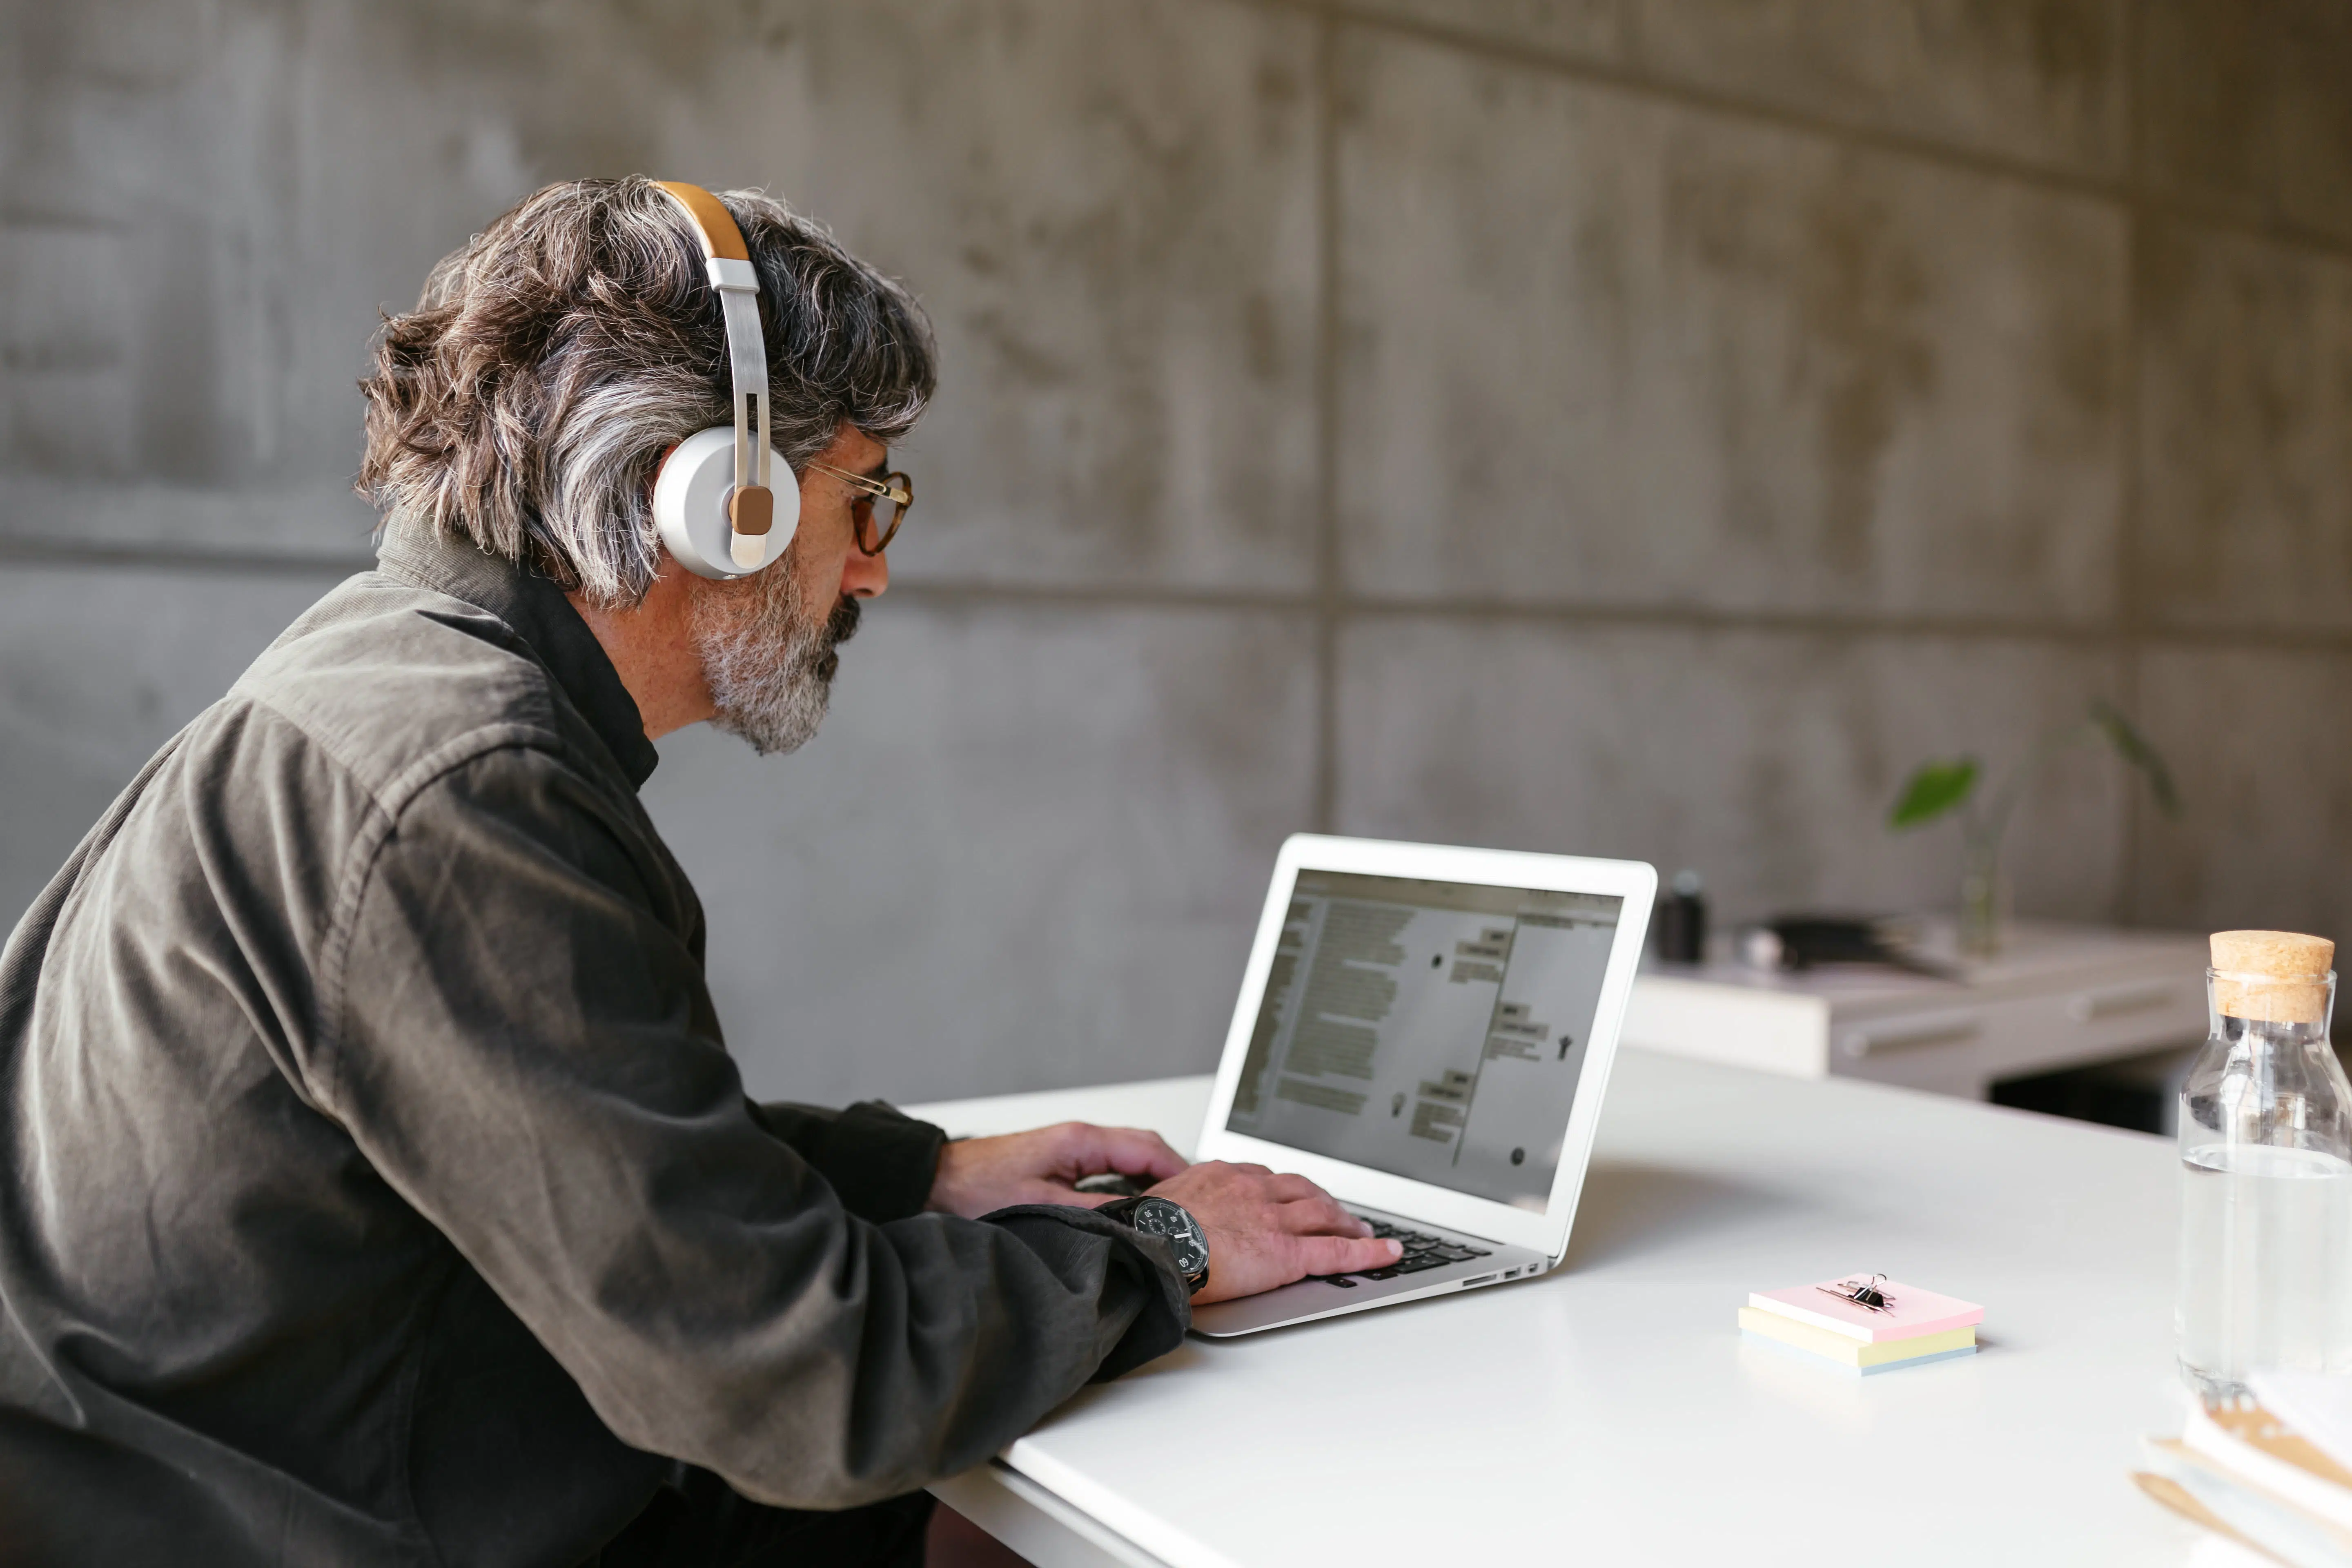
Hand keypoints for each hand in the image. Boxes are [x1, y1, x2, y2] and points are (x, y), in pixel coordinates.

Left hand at [926, 1122, 1188, 1219]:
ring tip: (1171, 1213)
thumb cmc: (978, 1188)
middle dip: (1173, 1176)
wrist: (940, 1182)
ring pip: (1128, 1162)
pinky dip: (1129, 1189)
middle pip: (1144, 1151)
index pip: (1147, 1148)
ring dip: (1151, 1184)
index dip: (1180, 1171)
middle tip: (1194, 1208)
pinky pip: (1110, 1172)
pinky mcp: (1063, 1166)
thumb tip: (1138, 1221)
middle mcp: (1081, 1140)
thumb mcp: (1043, 1204)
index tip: (1200, 1196)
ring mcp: (1073, 1152)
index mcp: (1081, 1140)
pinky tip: (1134, 1213)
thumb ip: (1095, 1211)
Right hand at [1142, 1162, 1401, 1303]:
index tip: (1293, 1194)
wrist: (1149, 1248)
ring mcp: (1274, 1219)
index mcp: (1223, 1176)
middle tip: (1338, 1213)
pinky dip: (1368, 1251)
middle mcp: (1254, 1190)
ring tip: (1363, 1231)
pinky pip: (1338, 1251)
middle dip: (1324, 1202)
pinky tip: (1387, 1253)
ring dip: (1347, 1222)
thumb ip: (1181, 1204)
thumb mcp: (1161, 1204)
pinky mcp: (1288, 1252)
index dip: (1286, 1188)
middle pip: (1302, 1191)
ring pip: (1323, 1215)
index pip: (1266, 1178)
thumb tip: (1173, 1216)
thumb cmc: (1146, 1233)